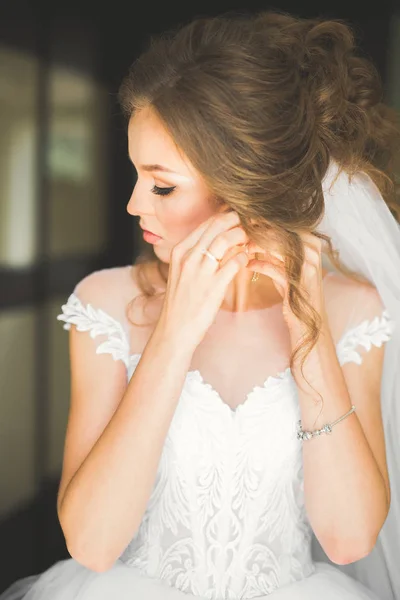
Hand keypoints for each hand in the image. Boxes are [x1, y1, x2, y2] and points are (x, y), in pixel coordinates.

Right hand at [158, 211, 249, 349]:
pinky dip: (245, 257)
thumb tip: (221, 240)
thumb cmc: (182, 302)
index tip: (239, 217)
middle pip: (217, 226)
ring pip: (226, 239)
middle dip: (237, 220)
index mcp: (180, 251)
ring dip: (242, 236)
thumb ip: (198, 255)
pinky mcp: (213, 286)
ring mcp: (200, 271)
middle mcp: (188, 257)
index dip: (226, 216)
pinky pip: (235, 262)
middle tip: (251, 223)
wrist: (175, 330)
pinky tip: (248, 259)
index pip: (206, 223)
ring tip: (251, 239)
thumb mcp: (183, 272)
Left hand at [246, 232, 325, 328]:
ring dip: (257, 246)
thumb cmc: (293, 291)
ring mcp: (307, 265)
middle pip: (280, 232)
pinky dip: (258, 265)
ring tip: (244, 248)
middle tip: (242, 235)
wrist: (307, 320)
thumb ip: (274, 249)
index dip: (265, 224)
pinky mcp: (297, 281)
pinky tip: (248, 265)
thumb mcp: (284, 266)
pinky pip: (272, 268)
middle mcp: (312, 251)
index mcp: (312, 243)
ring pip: (276, 247)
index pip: (286, 225)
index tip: (247, 223)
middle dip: (259, 233)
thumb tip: (255, 231)